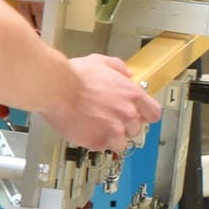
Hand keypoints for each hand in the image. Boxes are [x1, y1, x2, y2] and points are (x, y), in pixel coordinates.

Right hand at [36, 54, 162, 153]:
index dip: (144, 115)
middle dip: (123, 126)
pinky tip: (85, 130)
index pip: (153, 113)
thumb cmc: (74, 75)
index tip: (137, 116)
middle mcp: (128, 114)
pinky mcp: (99, 141)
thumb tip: (127, 74)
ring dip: (110, 137)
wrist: (55, 88)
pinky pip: (102, 146)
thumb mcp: (100, 61)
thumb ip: (118, 68)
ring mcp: (114, 129)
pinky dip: (94, 141)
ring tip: (95, 127)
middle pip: (136, 129)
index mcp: (132, 95)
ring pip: (121, 142)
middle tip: (108, 120)